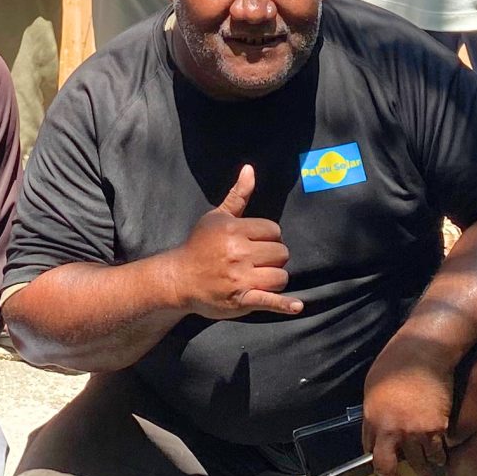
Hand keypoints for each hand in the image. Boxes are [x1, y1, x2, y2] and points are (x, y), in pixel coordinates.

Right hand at [172, 165, 304, 320]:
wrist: (179, 279)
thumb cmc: (199, 245)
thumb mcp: (216, 217)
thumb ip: (238, 195)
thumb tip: (250, 169)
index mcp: (234, 230)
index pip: (274, 230)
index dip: (270, 237)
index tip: (257, 243)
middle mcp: (238, 253)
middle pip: (280, 253)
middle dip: (274, 257)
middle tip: (258, 261)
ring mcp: (240, 279)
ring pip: (280, 276)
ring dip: (276, 278)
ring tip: (262, 277)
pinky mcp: (241, 300)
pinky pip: (269, 301)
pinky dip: (284, 305)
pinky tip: (297, 306)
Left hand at [359, 335, 455, 475]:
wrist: (424, 352)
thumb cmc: (396, 362)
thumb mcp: (373, 387)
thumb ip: (374, 412)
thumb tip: (377, 428)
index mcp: (372, 419)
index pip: (371, 452)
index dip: (376, 463)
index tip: (382, 470)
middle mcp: (391, 431)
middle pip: (388, 468)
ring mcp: (414, 432)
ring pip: (419, 464)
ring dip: (424, 473)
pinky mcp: (436, 429)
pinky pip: (438, 452)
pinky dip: (440, 458)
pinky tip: (442, 460)